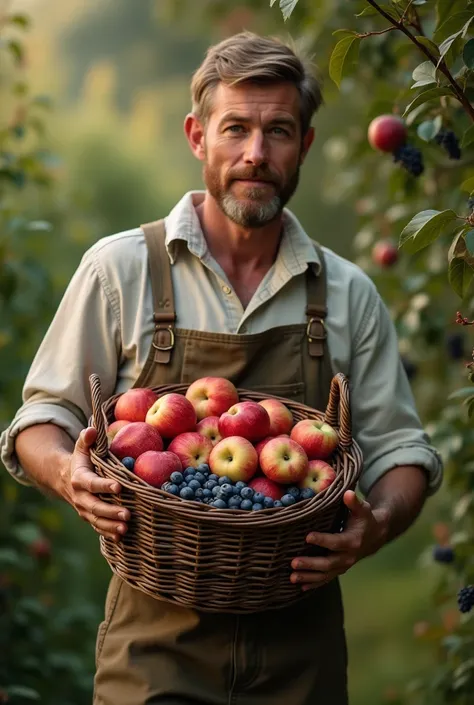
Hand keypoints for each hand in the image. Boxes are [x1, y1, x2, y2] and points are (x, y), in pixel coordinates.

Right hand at [63, 427, 129, 541]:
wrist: (64, 479)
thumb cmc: (80, 460)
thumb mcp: (81, 447)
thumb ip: (86, 439)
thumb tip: (92, 429)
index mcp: (79, 479)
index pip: (92, 483)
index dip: (104, 486)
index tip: (119, 486)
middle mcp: (80, 497)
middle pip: (95, 506)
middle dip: (110, 511)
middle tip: (127, 514)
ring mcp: (84, 509)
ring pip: (96, 520)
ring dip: (110, 525)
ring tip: (125, 528)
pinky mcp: (89, 517)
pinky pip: (97, 527)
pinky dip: (108, 533)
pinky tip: (121, 537)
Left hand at [290, 490, 386, 590]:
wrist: (376, 536)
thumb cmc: (365, 518)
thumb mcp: (363, 509)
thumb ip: (354, 502)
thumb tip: (348, 493)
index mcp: (353, 541)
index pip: (336, 542)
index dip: (322, 540)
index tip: (307, 536)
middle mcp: (348, 557)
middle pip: (328, 563)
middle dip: (310, 564)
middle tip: (293, 562)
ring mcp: (344, 566)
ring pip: (325, 574)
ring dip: (308, 577)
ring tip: (292, 578)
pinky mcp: (339, 570)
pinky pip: (326, 579)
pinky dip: (314, 584)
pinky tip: (300, 587)